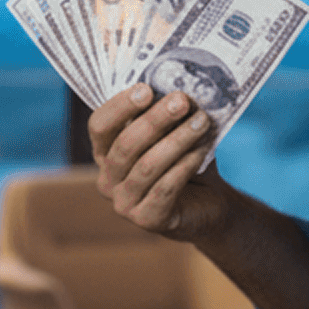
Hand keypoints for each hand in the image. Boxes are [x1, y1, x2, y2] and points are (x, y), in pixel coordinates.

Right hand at [89, 83, 231, 240]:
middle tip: (182, 100)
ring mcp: (124, 204)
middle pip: (125, 145)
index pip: (99, 126)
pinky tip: (201, 151)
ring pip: (147, 166)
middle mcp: (107, 180)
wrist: (209, 203)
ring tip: (202, 121)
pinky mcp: (147, 220)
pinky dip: (184, 166)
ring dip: (177, 140)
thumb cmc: (185, 160)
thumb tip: (177, 89)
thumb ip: (168, 114)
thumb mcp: (173, 133)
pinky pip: (165, 188)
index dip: (119, 107)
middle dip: (155, 119)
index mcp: (105, 153)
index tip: (147, 89)